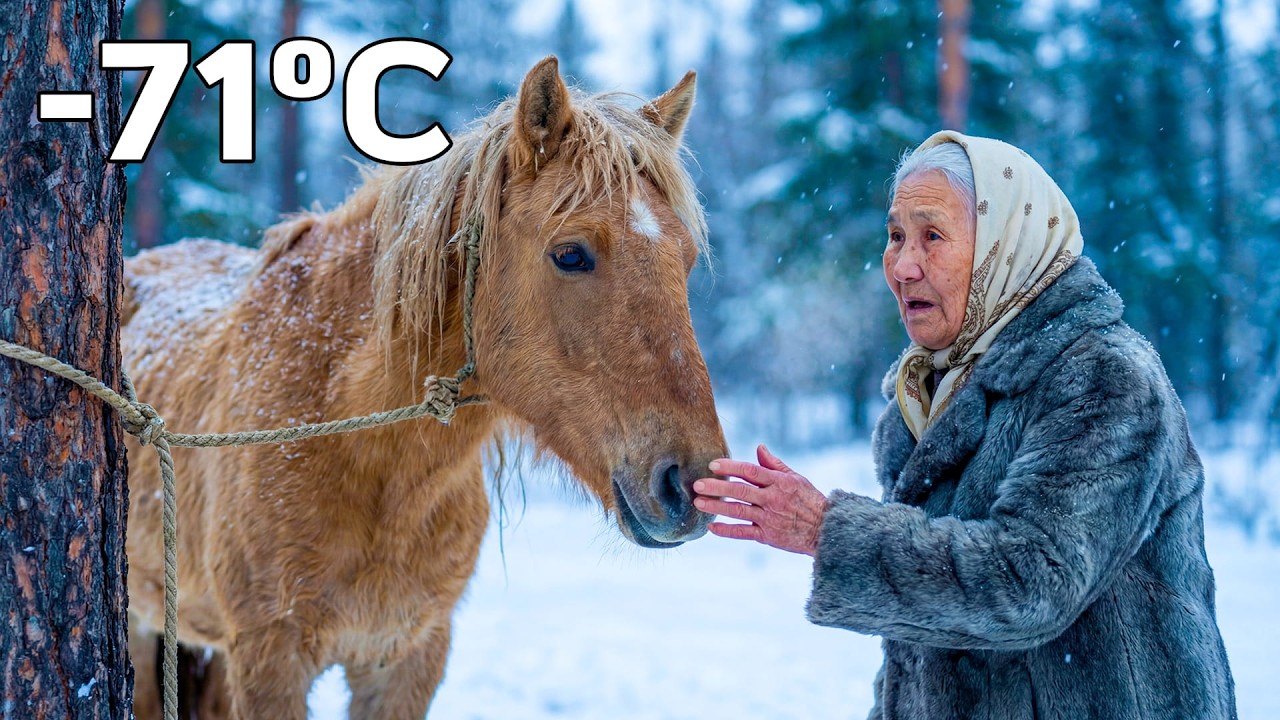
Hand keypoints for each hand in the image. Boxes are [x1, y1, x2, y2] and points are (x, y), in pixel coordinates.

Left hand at [692, 444, 829, 555]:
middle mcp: (772, 499)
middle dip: (717, 487)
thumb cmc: (810, 500)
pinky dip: (727, 530)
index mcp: (779, 482)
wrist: (826, 529)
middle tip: (697, 484)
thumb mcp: (796, 478)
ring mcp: (769, 518)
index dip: (730, 467)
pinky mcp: (768, 536)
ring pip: (738, 511)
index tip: (712, 465)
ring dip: (716, 507)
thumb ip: (774, 464)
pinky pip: (744, 533)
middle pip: (740, 490)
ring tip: (698, 503)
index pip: (750, 471)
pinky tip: (712, 527)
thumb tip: (759, 447)